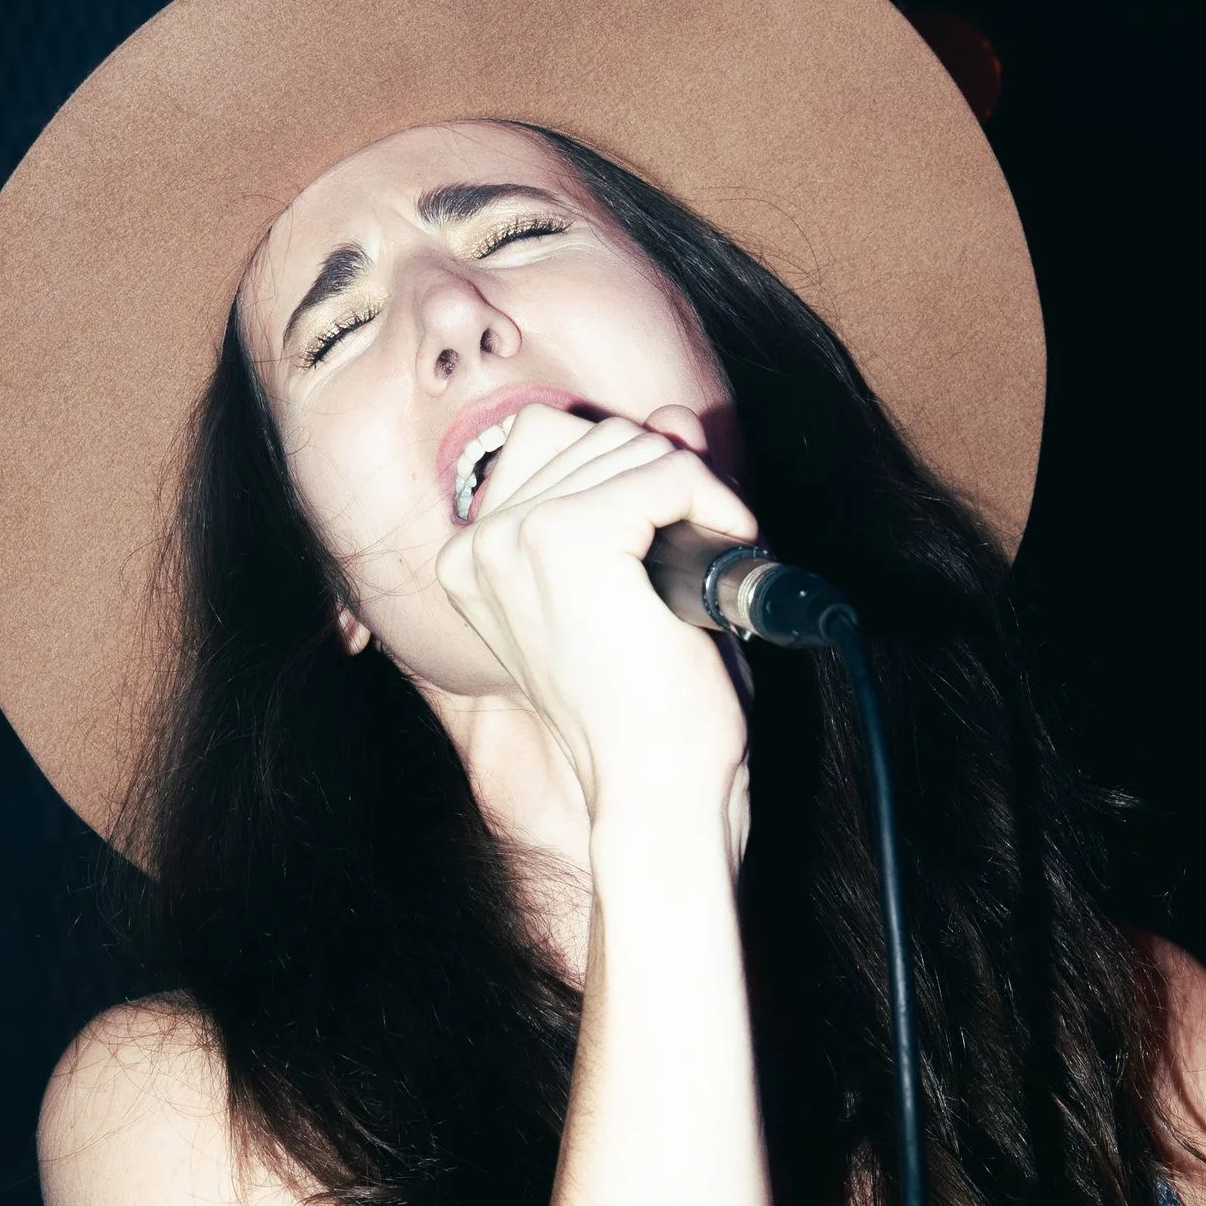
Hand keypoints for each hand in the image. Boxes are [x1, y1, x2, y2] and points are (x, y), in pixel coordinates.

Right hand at [438, 400, 758, 823]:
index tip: (668, 529)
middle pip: (591, 432)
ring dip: (691, 489)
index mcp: (473, 560)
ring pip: (631, 443)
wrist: (656, 789)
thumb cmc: (651, 710)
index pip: (546, 438)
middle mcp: (479, 545)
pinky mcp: (569, 539)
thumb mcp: (640, 581)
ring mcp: (515, 538)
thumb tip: (672, 415)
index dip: (626, 468)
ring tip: (710, 558)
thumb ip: (642, 491)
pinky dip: (715, 499)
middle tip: (702, 547)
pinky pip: (667, 470)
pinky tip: (731, 545)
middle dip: (663, 475)